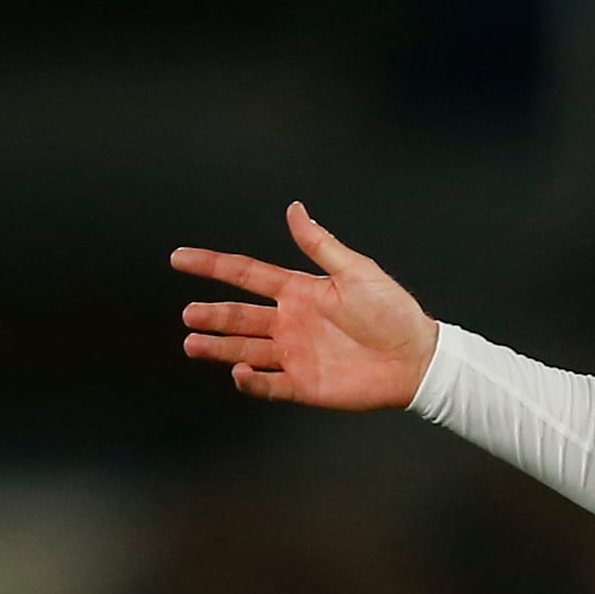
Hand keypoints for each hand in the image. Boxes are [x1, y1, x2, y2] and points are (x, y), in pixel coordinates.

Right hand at [171, 202, 436, 408]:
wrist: (416, 357)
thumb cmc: (392, 311)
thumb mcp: (356, 271)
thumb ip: (319, 244)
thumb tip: (294, 208)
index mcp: (300, 291)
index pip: (246, 275)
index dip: (212, 265)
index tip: (179, 257)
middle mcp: (290, 322)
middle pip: (239, 317)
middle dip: (212, 315)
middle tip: (188, 314)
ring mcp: (294, 354)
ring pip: (244, 349)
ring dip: (218, 347)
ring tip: (192, 343)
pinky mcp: (303, 385)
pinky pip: (268, 384)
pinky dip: (249, 381)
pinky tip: (238, 372)